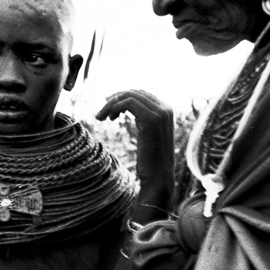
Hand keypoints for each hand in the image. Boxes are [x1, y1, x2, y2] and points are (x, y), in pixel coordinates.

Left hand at [97, 89, 174, 219]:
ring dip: (111, 104)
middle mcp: (166, 108)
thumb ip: (144, 120)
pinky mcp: (150, 119)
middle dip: (115, 99)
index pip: (142, 94)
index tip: (108, 106)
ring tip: (102, 117)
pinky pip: (128, 103)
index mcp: (167, 110)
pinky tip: (109, 119)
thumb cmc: (151, 161)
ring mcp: (160, 113)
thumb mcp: (149, 136)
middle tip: (102, 112)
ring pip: (129, 96)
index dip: (122, 97)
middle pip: (134, 92)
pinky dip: (114, 107)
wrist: (158, 177)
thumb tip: (126, 108)